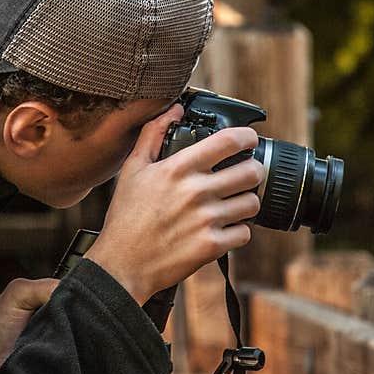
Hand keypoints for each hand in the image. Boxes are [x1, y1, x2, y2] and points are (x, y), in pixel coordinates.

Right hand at [84, 105, 264, 304]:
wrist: (122, 264)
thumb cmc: (126, 217)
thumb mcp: (132, 169)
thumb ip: (153, 134)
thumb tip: (173, 109)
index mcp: (178, 169)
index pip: (229, 141)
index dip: (247, 137)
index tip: (249, 140)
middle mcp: (196, 191)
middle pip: (251, 172)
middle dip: (251, 171)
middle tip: (243, 175)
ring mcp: (206, 220)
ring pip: (252, 203)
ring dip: (245, 203)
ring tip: (231, 204)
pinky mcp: (212, 246)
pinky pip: (245, 233)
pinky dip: (238, 232)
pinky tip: (223, 229)